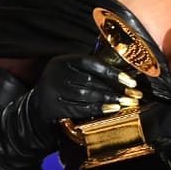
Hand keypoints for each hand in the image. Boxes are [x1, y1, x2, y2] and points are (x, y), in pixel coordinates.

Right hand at [25, 53, 146, 135]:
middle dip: (114, 88)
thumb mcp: (71, 70)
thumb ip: (90, 69)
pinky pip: (80, 108)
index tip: (129, 80)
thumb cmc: (62, 84)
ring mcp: (53, 90)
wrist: (39, 103)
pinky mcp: (54, 107)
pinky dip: (97, 109)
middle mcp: (56, 73)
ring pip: (86, 95)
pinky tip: (111, 109)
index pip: (90, 63)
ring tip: (123, 102)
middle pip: (90, 80)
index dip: (111, 71)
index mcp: (62, 60)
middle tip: (131, 94)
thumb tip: (122, 74)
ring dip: (108, 99)